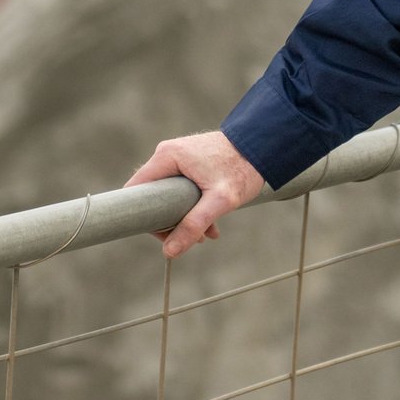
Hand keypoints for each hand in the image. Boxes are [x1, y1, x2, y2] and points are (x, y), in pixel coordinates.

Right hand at [124, 131, 268, 257]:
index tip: (161, 235)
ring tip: (208, 234)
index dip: (142, 216)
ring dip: (184, 218)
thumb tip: (169, 252)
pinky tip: (212, 225)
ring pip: (168, 196)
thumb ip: (193, 225)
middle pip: (152, 196)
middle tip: (191, 238)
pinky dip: (193, 208)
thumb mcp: (219, 202)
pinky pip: (180, 190)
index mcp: (167, 157)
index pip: (136, 190)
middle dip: (170, 221)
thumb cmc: (241, 169)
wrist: (263, 147)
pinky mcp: (190, 162)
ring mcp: (178, 157)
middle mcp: (167, 154)